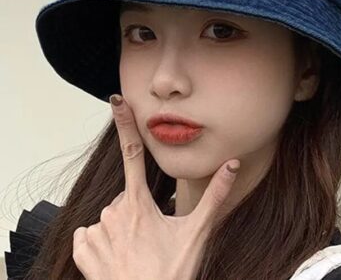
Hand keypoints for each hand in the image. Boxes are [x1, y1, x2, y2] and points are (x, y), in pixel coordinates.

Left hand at [72, 94, 239, 279]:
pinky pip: (89, 234)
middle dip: (136, 206)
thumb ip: (215, 195)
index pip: (133, 154)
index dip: (126, 125)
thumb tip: (232, 165)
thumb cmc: (171, 273)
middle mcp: (114, 214)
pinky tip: (116, 255)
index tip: (116, 102)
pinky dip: (100, 239)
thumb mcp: (197, 232)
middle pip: (125, 195)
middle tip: (152, 233)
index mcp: (139, 204)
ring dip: (120, 225)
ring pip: (109, 215)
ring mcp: (97, 233)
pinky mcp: (84, 252)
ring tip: (137, 248)